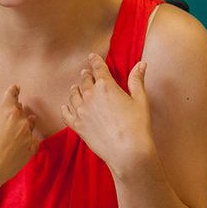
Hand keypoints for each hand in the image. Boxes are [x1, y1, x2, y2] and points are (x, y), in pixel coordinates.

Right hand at [0, 84, 39, 188]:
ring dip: (27, 121)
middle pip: (21, 110)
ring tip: (27, 120)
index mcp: (6, 111)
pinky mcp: (30, 152)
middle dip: (16, 108)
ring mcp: (27, 137)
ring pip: (30, 124)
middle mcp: (21, 122)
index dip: (13, 90)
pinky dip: (31, 139)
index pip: (12, 95)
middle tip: (13, 108)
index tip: (15, 87)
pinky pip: (34, 141)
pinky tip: (29, 140)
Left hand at [60, 54, 155, 177]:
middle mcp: (90, 95)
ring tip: (76, 88)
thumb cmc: (137, 125)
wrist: (127, 151)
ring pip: (74, 95)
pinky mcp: (77, 126)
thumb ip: (136, 80)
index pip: (98, 68)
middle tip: (86, 74)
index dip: (95, 60)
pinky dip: (66, 108)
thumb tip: (140, 64)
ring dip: (75, 90)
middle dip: (86, 76)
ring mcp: (81, 111)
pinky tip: (66, 107)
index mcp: (106, 86)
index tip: (92, 56)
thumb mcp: (140, 100)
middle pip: (85, 81)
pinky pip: (66, 114)